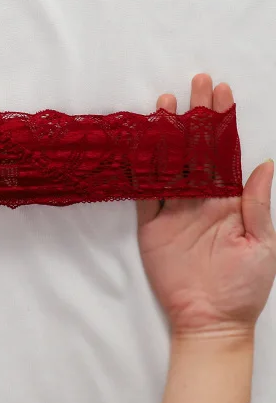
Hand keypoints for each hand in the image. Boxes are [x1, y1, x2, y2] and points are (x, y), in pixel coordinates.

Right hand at [137, 74, 275, 338]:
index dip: (223, 123)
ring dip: (166, 134)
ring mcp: (174, 210)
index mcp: (229, 200)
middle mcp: (200, 198)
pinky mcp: (151, 225)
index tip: (222, 93)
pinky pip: (144, 192)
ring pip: (167, 163)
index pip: (225, 152)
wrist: (210, 319)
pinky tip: (138, 144)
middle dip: (197, 116)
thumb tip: (266, 166)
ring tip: (165, 103)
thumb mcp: (263, 246)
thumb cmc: (245, 286)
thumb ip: (258, 206)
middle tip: (197, 83)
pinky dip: (140, 169)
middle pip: (195, 149)